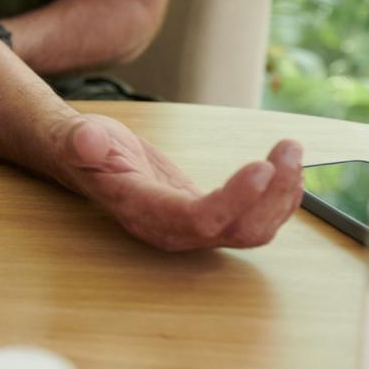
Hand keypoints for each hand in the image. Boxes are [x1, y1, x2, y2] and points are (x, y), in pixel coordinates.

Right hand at [54, 114, 303, 250]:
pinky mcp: (206, 217)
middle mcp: (170, 230)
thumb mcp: (76, 138)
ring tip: (292, 152)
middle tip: (288, 152)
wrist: (87, 161)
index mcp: (141, 210)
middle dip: (271, 196)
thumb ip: (80, 142)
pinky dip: (277, 198)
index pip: (195, 218)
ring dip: (281, 197)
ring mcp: (190, 228)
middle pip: (234, 230)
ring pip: (251, 230)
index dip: (234, 199)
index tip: (262, 166)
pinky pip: (252, 221)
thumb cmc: (82, 149)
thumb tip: (89, 141)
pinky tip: (287, 171)